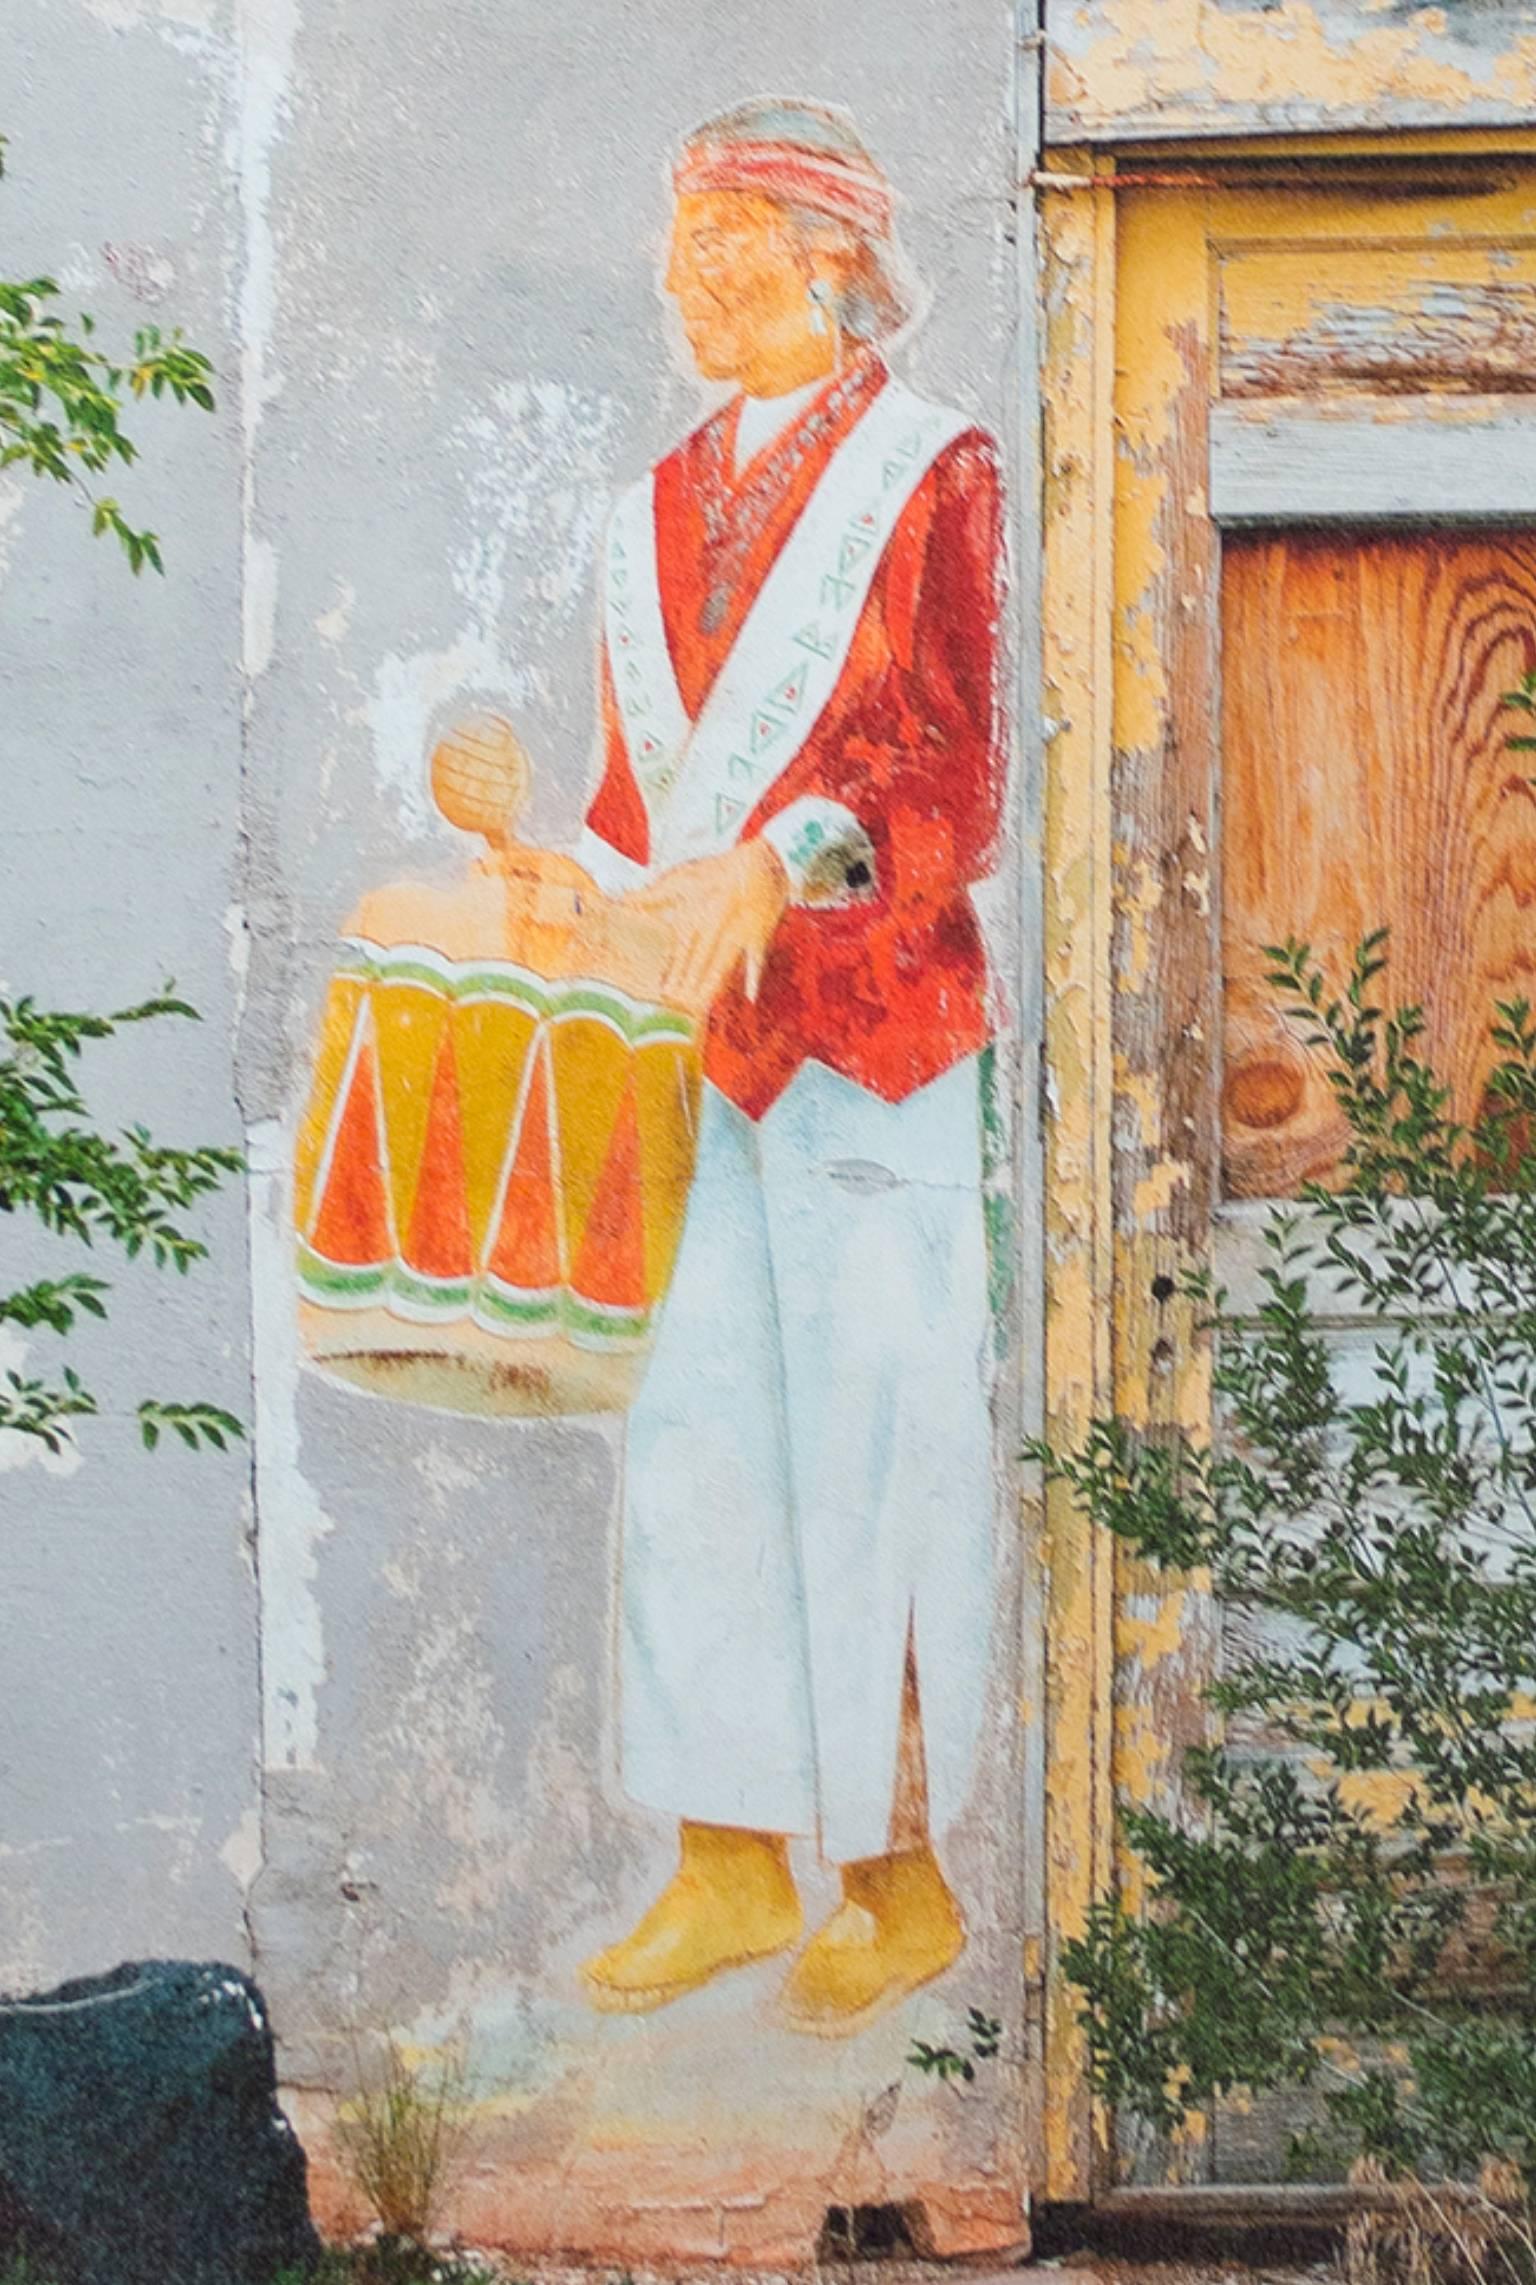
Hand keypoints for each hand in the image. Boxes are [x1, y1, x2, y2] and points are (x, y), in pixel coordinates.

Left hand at [624, 838, 789, 1011]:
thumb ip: (649, 897)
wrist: (761, 864)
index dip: (673, 971)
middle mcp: (716, 927)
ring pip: (723, 965)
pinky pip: (756, 960)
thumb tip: (618, 902)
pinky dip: (753, 977)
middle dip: (688, 983)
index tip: (664, 990)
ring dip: (712, 986)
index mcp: (697, 915)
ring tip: (701, 1005)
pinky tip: (750, 998)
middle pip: (700, 962)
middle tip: (678, 1003)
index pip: (682, 951)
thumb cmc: (718, 872)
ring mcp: (739, 933)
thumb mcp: (681, 881)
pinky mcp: (758, 936)